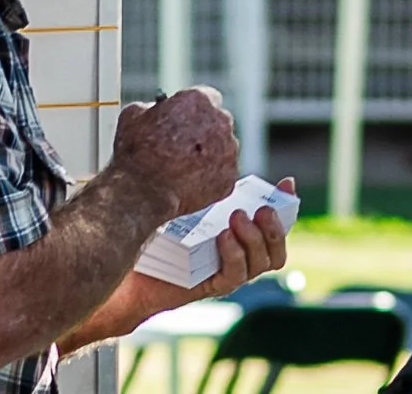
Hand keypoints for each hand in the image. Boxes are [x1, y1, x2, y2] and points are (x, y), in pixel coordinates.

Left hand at [64, 179, 296, 349]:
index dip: (284, 203)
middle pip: (275, 245)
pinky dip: (234, 255)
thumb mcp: (173, 192)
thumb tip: (191, 125)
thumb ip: (188, 168)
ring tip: (237, 217)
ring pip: (261, 263)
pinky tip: (223, 237)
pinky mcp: (210, 285)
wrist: (123, 263)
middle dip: (276, 226)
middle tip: (261, 207)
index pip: (269, 219)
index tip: (287, 183)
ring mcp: (225, 269)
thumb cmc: (148, 224)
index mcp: (232, 226)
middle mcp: (235, 249)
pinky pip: (233, 276)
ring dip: (256, 239)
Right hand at [112, 86, 239, 217]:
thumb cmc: (137, 152)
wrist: (144, 191)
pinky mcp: (229, 179)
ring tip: (186, 165)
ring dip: (210, 153)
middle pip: (219, 121)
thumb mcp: (134, 114)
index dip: (195, 108)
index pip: (208, 96)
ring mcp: (228, 153)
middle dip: (205, 130)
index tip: (187, 117)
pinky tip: (191, 180)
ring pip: (223, 148)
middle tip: (186, 143)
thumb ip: (153, 107)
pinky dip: (211, 176)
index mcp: (198, 100)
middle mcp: (219, 122)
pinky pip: (223, 173)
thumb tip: (156, 111)